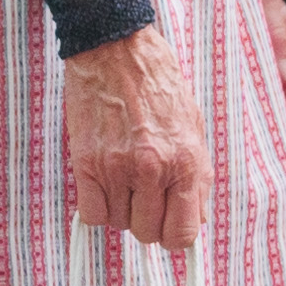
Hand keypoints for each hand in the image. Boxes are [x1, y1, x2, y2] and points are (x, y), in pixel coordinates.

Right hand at [60, 25, 209, 249]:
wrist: (117, 50)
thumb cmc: (159, 84)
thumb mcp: (193, 126)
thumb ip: (197, 176)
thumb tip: (198, 218)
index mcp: (187, 161)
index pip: (184, 232)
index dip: (176, 235)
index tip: (169, 225)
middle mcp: (154, 170)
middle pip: (149, 233)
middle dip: (148, 221)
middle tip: (145, 195)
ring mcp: (118, 169)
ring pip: (119, 224)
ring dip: (122, 209)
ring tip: (124, 178)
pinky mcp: (87, 163)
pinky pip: (91, 214)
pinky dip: (97, 206)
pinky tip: (103, 184)